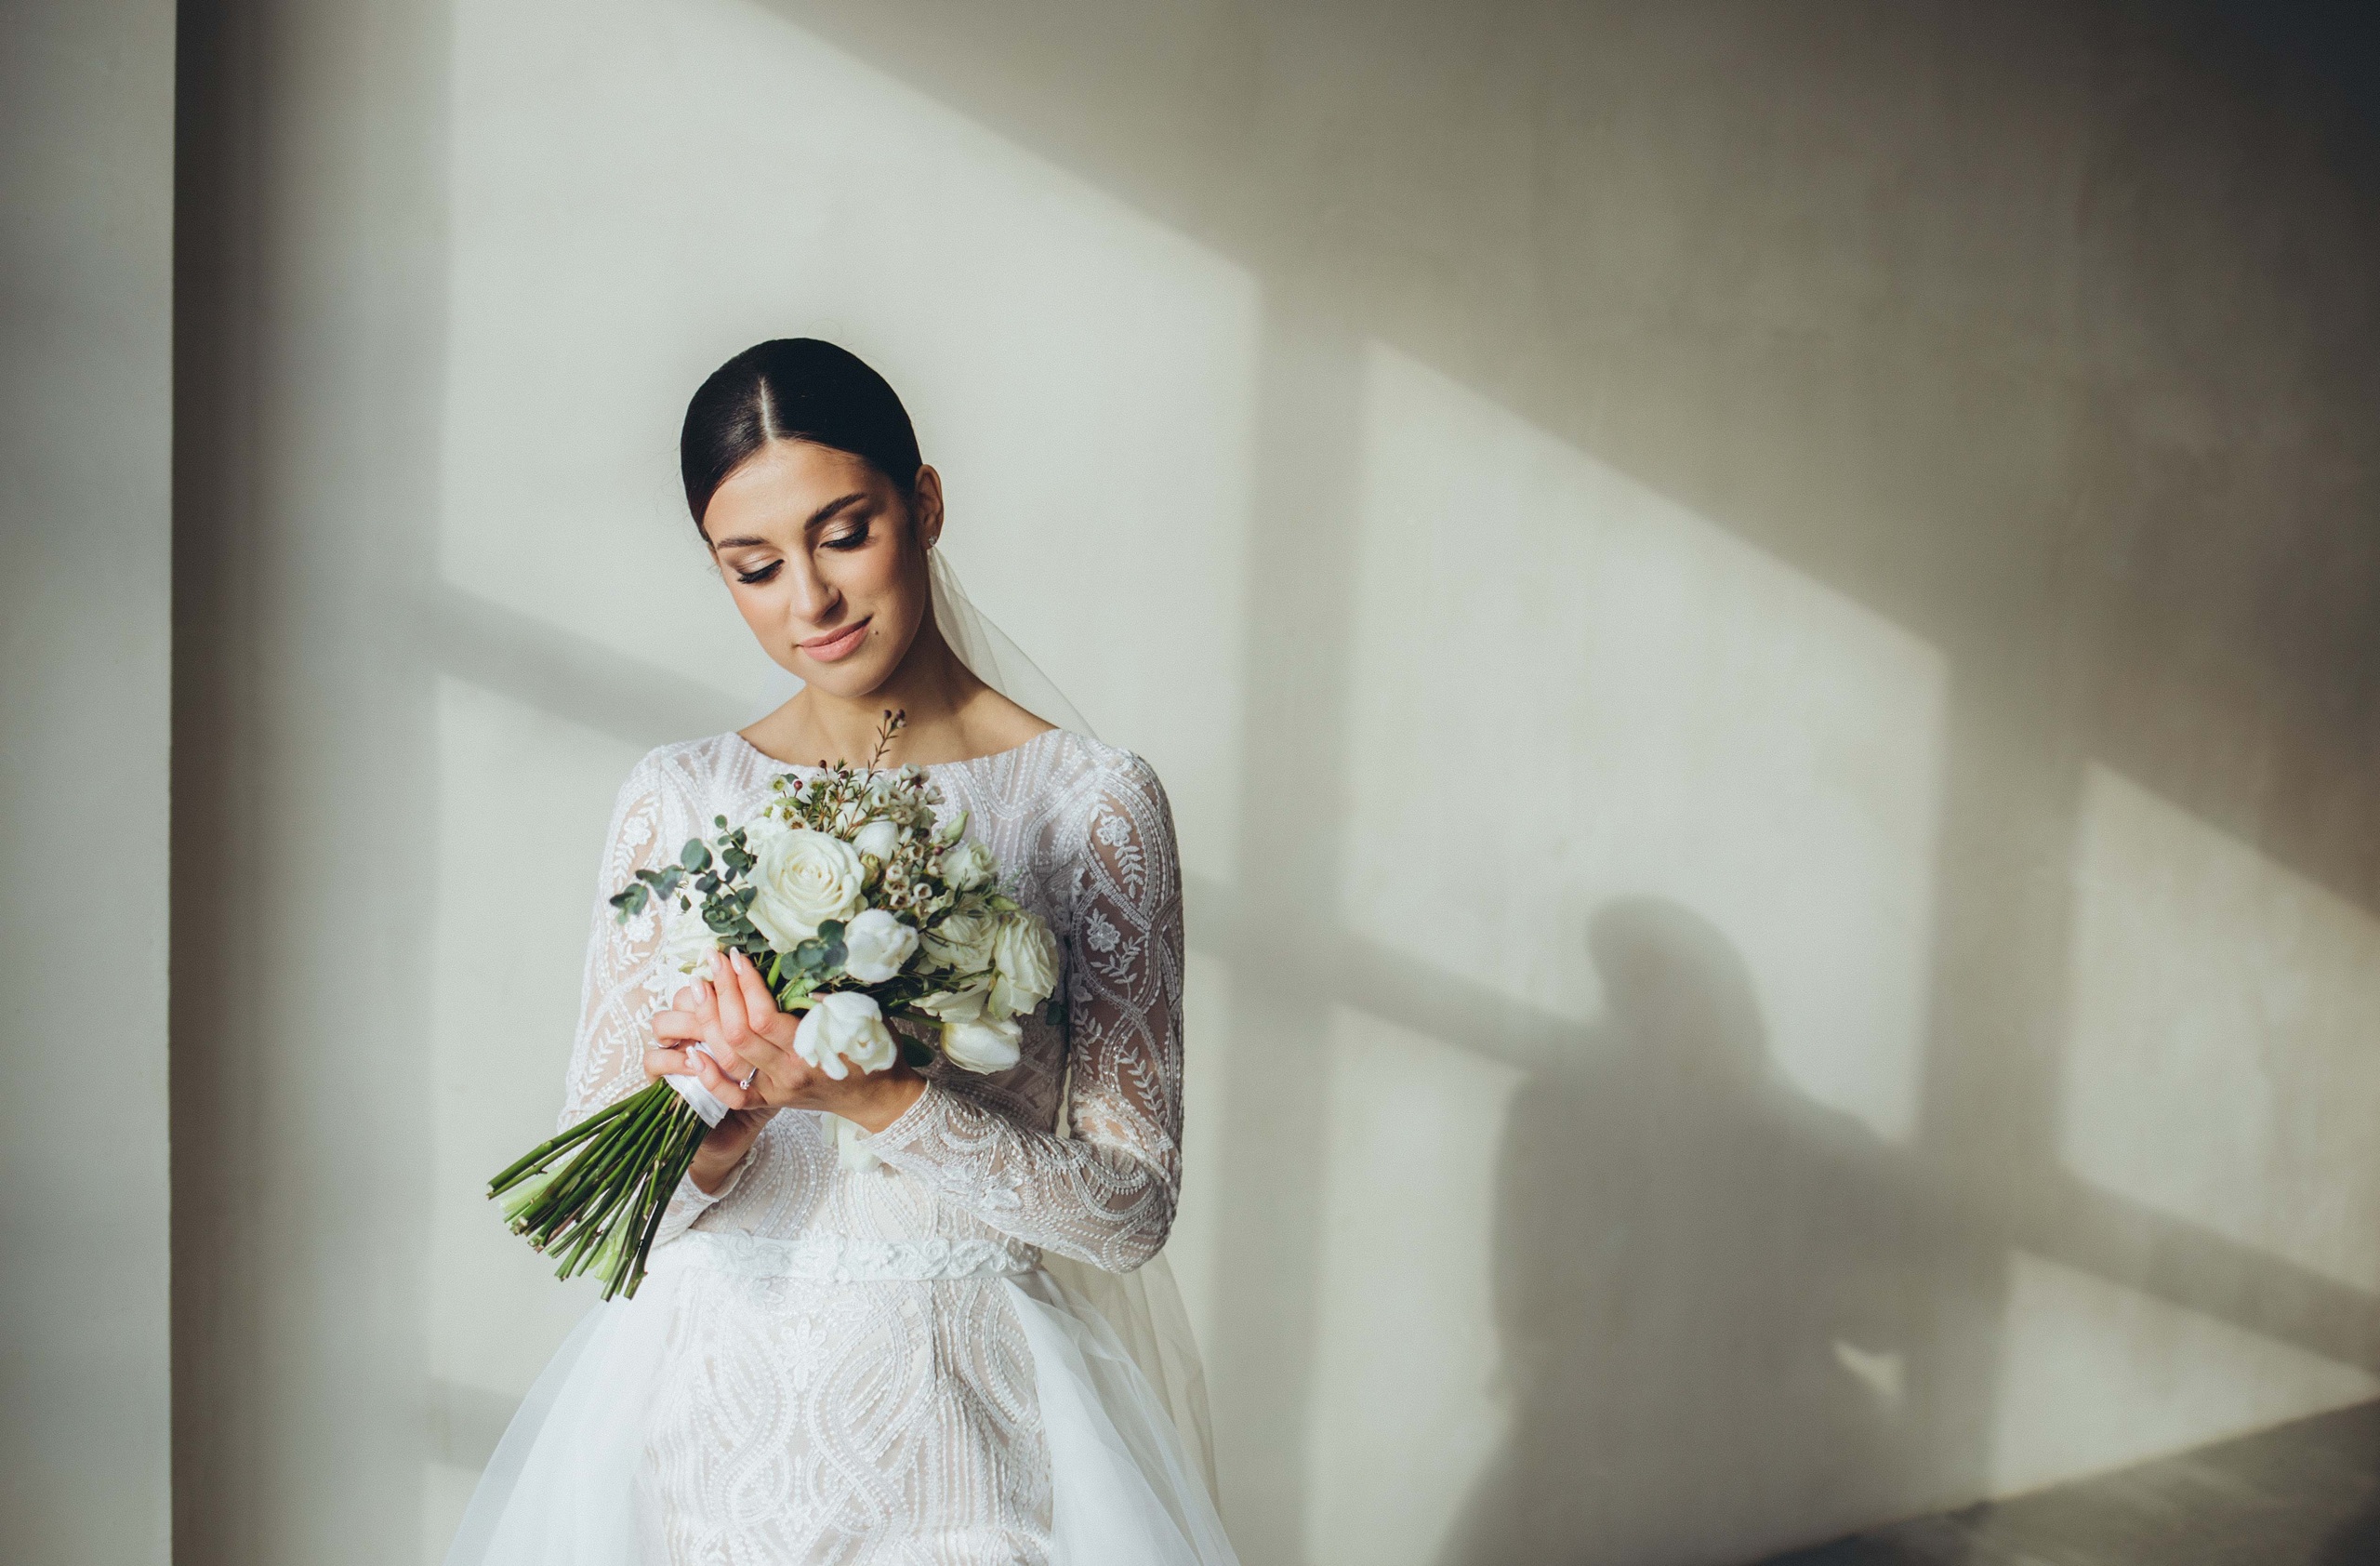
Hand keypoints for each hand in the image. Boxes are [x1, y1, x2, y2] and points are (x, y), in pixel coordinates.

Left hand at [648, 950, 924, 1187]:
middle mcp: (788, 1072)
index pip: (764, 1017)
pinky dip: (710, 1077)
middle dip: (722, 992)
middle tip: (713, 961)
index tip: (739, 957)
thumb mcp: (865, 1019)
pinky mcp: (771, 1100)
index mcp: (811, 1050)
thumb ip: (833, 1001)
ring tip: (698, 987)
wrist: (880, 1098)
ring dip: (707, 1021)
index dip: (746, 985)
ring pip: (729, 1057)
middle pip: (739, 1033)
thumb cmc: (877, 1053)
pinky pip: (733, 1096)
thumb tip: (801, 977)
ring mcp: (776, 1089)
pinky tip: (692, 1053)